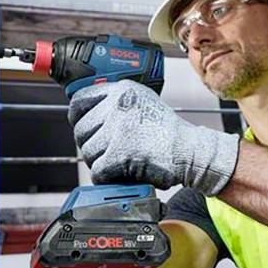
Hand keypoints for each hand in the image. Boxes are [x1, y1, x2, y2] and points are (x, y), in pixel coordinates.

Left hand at [68, 80, 239, 194]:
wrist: (191, 151)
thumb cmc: (168, 131)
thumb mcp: (142, 102)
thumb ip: (115, 103)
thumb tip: (84, 114)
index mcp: (122, 90)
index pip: (79, 100)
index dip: (77, 118)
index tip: (83, 128)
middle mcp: (118, 106)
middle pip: (81, 131)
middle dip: (91, 145)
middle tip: (106, 152)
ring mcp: (119, 130)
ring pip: (88, 152)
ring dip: (100, 162)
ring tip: (118, 163)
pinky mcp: (120, 155)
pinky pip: (98, 171)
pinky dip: (106, 177)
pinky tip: (118, 175)